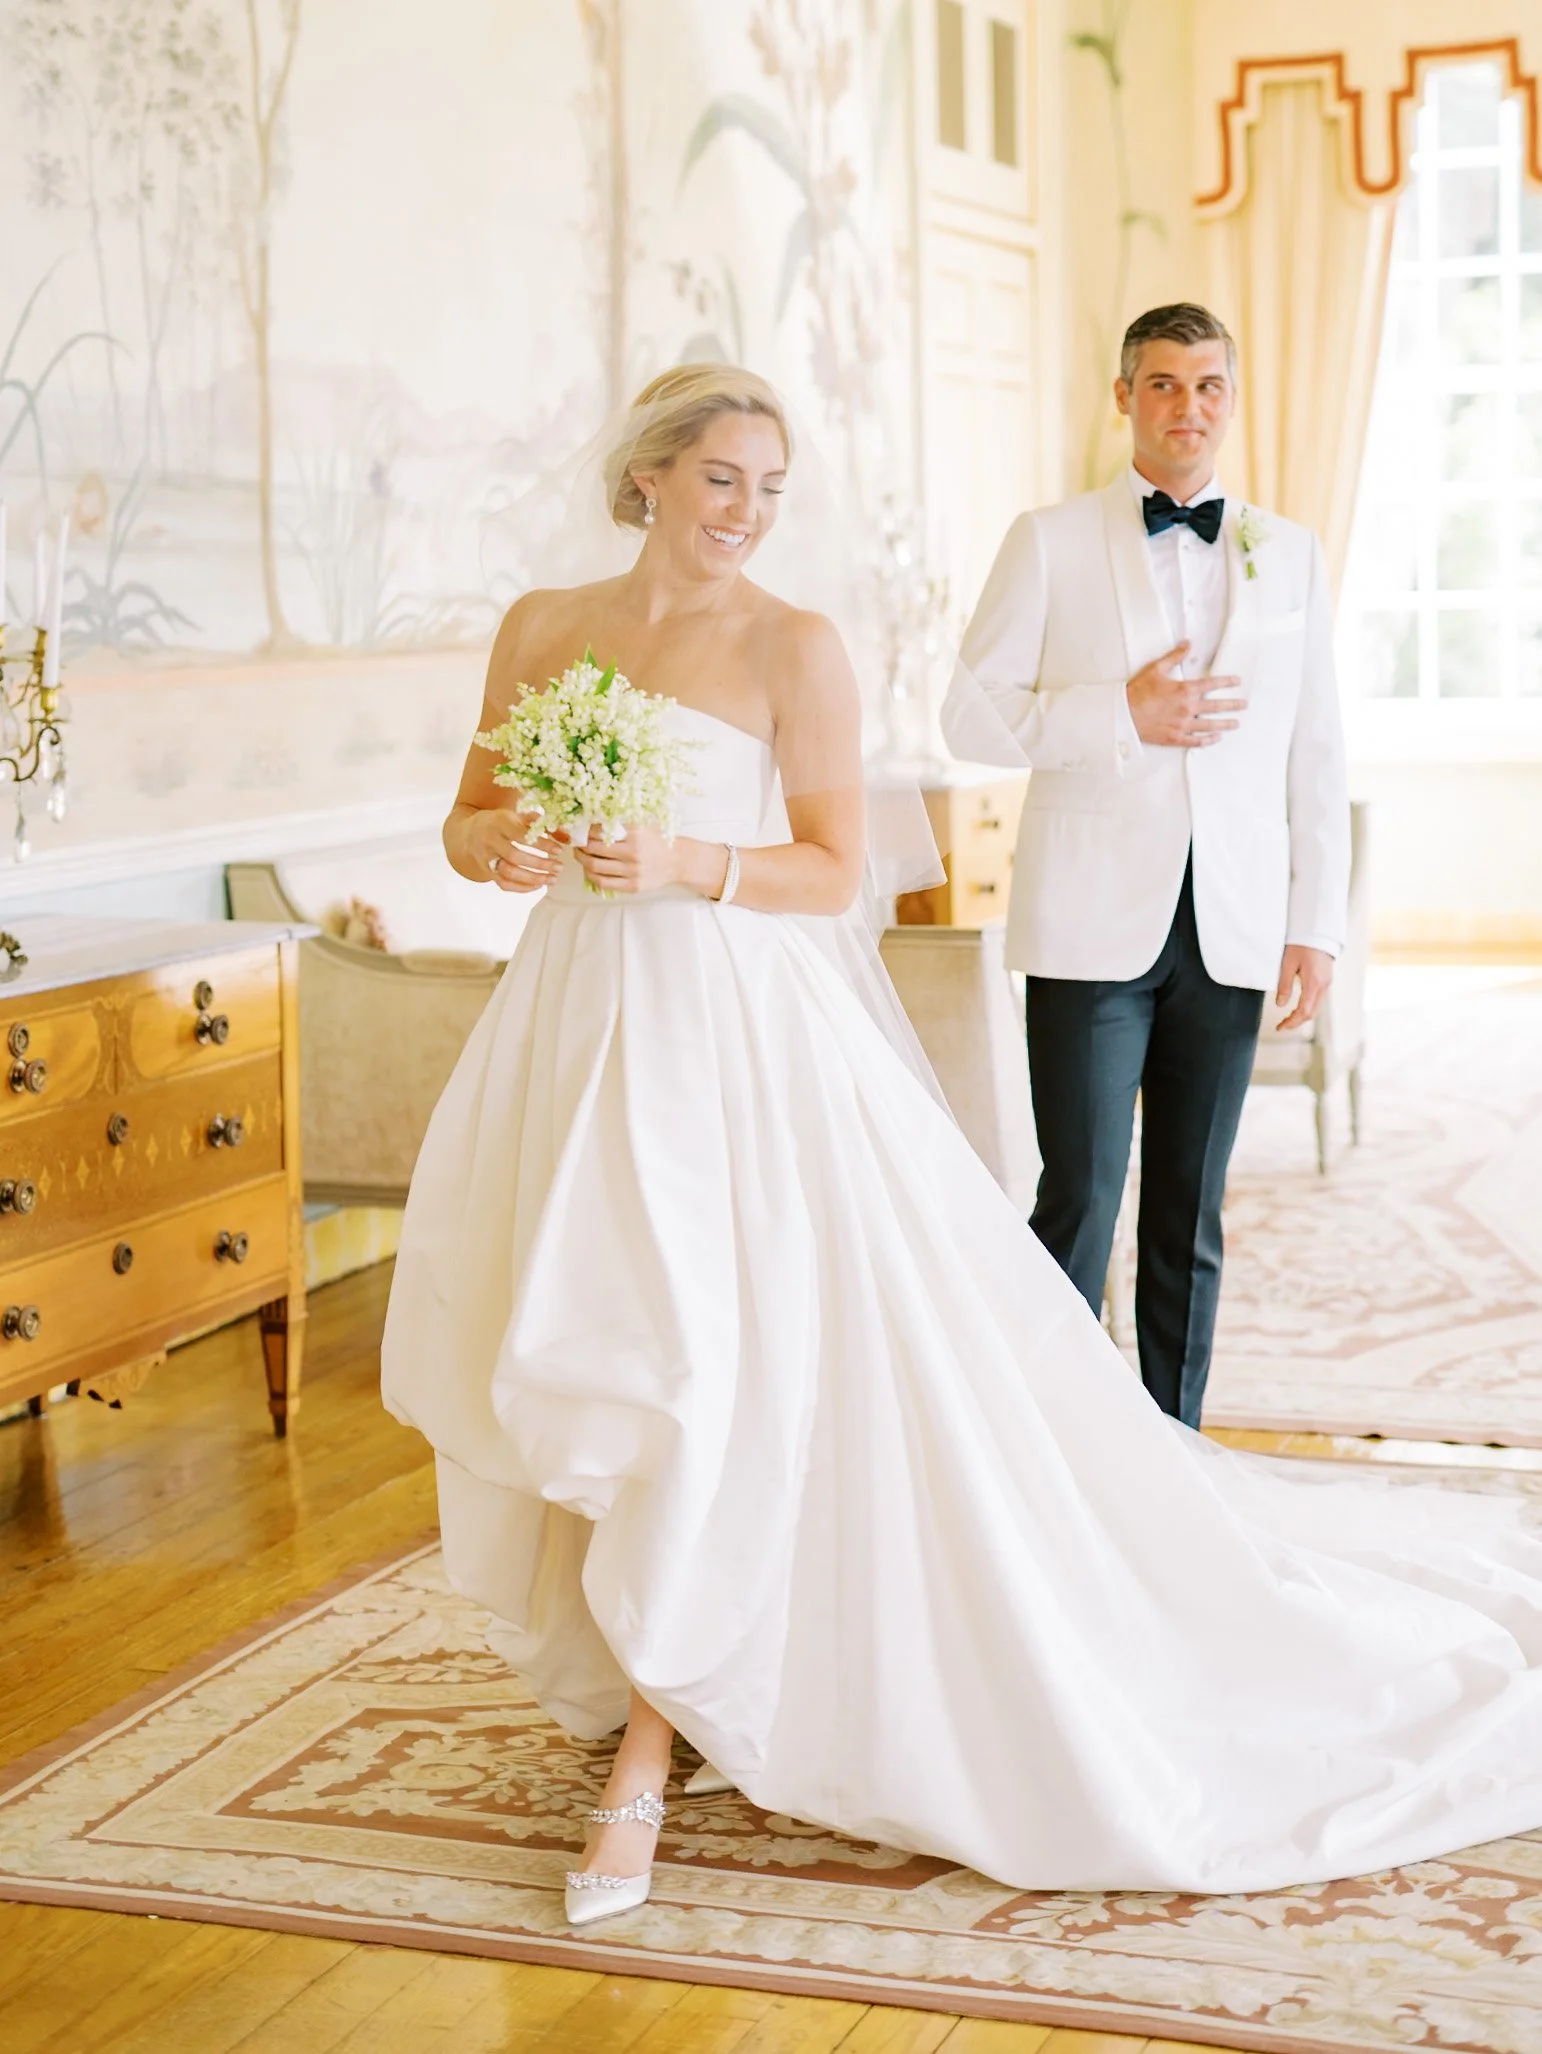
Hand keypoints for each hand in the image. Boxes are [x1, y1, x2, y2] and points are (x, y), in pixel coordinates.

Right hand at [465, 806, 566, 892]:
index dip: (542, 843)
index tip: (559, 849)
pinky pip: (504, 884)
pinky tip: (538, 885)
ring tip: (552, 879)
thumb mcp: (517, 816)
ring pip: (509, 873)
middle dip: (540, 864)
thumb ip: (541, 824)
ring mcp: (486, 858)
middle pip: (515, 856)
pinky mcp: (487, 872)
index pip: (522, 835)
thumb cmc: (501, 823)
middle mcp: (490, 841)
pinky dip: (522, 888)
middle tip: (559, 867)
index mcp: (499, 822)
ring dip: (533, 878)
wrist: (469, 833)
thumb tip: (568, 837)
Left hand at [574, 822, 679, 895]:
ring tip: (580, 855)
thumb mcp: (642, 825)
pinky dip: (591, 876)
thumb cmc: (657, 841)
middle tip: (576, 843)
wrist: (678, 860)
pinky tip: (589, 871)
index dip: (585, 830)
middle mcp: (633, 851)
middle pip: (594, 848)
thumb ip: (621, 822)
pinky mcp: (633, 886)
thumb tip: (593, 820)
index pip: (599, 830)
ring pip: (595, 866)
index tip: (580, 829)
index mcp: (634, 833)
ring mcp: (633, 871)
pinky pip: (604, 882)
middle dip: (580, 845)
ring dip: (582, 860)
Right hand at [1126, 641, 1245, 748]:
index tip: (1237, 681)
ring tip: (1236, 723)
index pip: (1212, 684)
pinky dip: (1208, 740)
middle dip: (1233, 705)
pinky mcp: (1175, 737)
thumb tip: (1187, 644)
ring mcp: (1183, 725)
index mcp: (1185, 690)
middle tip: (1244, 704)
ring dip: (1225, 724)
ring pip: (1210, 725)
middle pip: (1217, 706)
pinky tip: (1216, 738)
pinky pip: (1196, 741)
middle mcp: (1188, 708)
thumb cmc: (1138, 692)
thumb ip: (1174, 656)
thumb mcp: (1156, 669)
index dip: (1227, 682)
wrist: (1124, 714)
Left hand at [1275, 945, 1333, 1031]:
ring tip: (1287, 1019)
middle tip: (1281, 1026)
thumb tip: (1280, 1004)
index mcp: (1314, 983)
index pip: (1304, 1011)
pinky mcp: (1326, 980)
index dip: (1292, 1022)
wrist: (1317, 931)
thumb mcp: (1288, 964)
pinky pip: (1318, 1000)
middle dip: (1296, 1022)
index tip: (1280, 1027)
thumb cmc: (1301, 944)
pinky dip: (1308, 1008)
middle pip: (1312, 1013)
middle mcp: (1323, 986)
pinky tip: (1297, 1008)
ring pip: (1316, 1008)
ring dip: (1302, 1016)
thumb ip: (1284, 985)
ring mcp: (1327, 983)